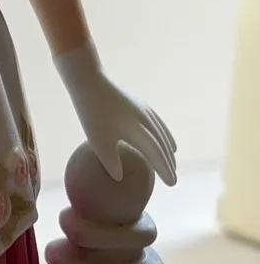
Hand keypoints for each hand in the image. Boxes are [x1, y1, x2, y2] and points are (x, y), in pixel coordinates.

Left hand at [53, 43, 176, 185]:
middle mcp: (146, 120)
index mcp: (137, 130)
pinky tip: (161, 135)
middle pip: (162, 144)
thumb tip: (120, 179)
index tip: (172, 183)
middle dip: (169, 162)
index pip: (156, 153)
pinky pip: (157, 122)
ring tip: (172, 158)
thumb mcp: (97, 141)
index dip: (165, 169)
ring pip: (161, 132)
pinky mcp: (139, 102)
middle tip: (174, 177)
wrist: (90, 80)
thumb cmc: (91, 113)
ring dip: (167, 147)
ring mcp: (144, 109)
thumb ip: (110, 161)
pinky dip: (163, 132)